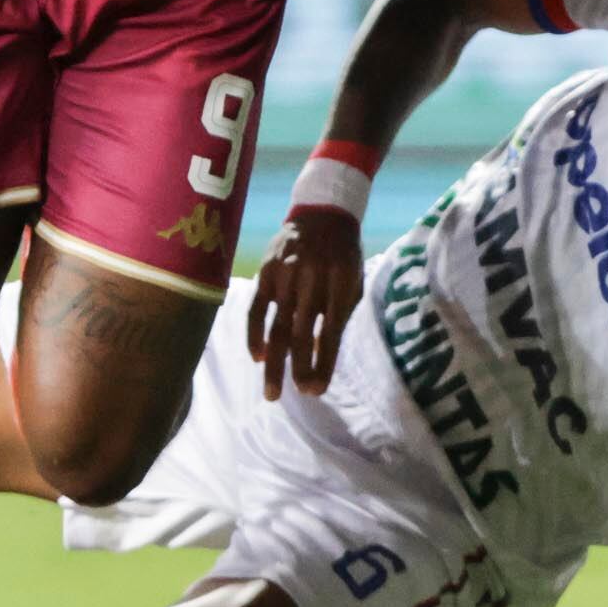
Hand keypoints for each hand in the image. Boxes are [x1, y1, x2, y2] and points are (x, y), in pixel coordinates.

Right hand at [247, 206, 364, 399]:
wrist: (324, 212)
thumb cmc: (344, 256)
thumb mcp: (353, 282)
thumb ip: (339, 316)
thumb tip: (320, 358)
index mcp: (341, 283)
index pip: (330, 332)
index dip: (323, 364)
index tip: (317, 390)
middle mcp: (312, 279)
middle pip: (302, 333)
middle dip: (300, 369)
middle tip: (298, 394)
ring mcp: (286, 274)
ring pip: (277, 326)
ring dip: (274, 363)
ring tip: (272, 391)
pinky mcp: (267, 270)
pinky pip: (256, 308)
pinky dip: (254, 334)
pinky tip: (257, 356)